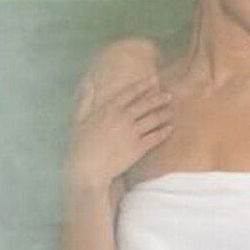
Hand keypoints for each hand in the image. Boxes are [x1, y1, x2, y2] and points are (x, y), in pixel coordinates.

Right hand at [65, 74, 171, 192]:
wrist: (87, 169)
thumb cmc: (79, 146)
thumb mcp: (77, 120)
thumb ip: (84, 101)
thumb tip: (87, 84)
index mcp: (109, 110)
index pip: (130, 93)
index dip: (143, 85)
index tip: (153, 79)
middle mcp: (123, 118)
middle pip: (145, 104)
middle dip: (159, 98)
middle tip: (169, 94)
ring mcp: (132, 133)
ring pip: (153, 119)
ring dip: (164, 114)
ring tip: (171, 111)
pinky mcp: (138, 148)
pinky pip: (155, 137)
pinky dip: (163, 132)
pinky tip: (169, 129)